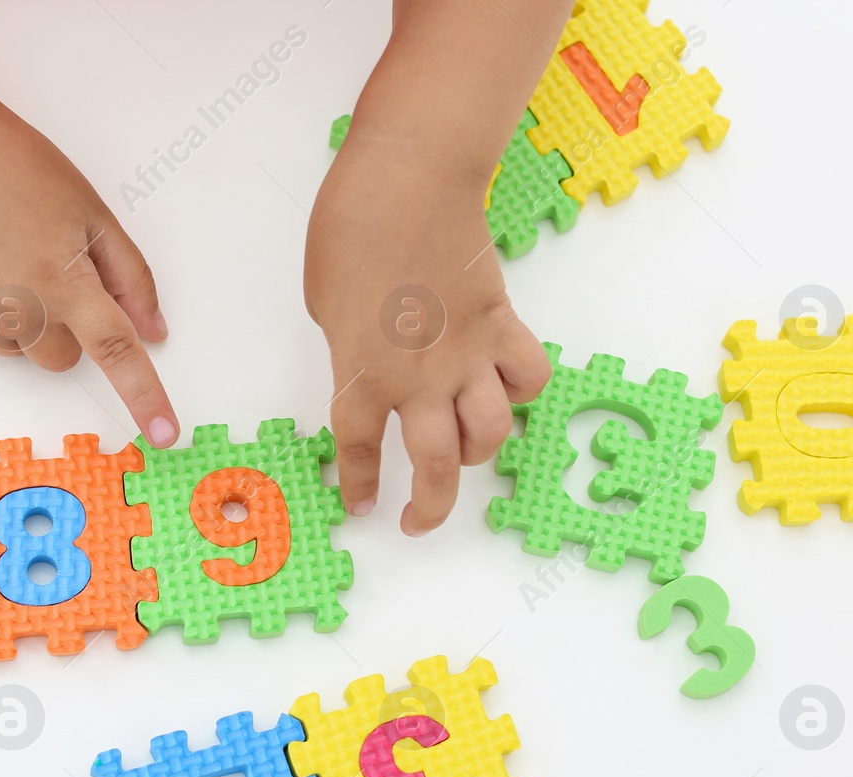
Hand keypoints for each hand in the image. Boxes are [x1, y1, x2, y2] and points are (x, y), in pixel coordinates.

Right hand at [0, 92, 176, 445]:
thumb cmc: (21, 170)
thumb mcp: (92, 212)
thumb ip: (129, 276)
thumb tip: (154, 332)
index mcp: (65, 279)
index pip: (116, 349)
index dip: (144, 394)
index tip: (164, 433)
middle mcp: (19, 307)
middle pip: (62, 358)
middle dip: (66, 327)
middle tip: (46, 269)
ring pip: (19, 350)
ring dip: (22, 320)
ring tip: (5, 259)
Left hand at [305, 135, 549, 535]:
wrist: (409, 181)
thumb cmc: (350, 231)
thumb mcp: (324, 304)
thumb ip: (350, 349)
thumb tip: (371, 364)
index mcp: (361, 374)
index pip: (360, 450)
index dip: (361, 485)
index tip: (364, 506)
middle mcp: (418, 379)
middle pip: (436, 467)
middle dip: (430, 507)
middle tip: (419, 520)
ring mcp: (467, 355)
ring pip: (490, 433)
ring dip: (479, 454)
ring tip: (464, 451)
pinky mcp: (502, 324)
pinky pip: (528, 375)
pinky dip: (521, 390)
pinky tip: (504, 387)